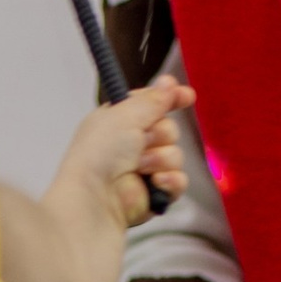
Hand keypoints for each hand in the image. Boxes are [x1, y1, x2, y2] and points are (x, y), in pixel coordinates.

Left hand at [44, 77, 193, 281]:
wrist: (94, 199)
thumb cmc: (99, 155)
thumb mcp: (124, 115)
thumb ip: (152, 100)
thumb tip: (169, 82)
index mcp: (117, 122)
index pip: (151, 105)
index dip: (169, 99)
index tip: (186, 96)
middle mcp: (129, 146)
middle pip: (169, 129)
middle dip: (161, 134)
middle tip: (142, 142)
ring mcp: (143, 172)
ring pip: (176, 155)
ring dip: (161, 158)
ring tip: (140, 167)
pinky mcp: (154, 195)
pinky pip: (179, 181)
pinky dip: (170, 181)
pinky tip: (156, 182)